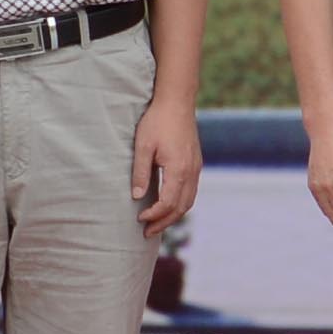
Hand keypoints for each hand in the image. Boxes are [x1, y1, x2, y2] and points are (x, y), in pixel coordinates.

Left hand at [131, 92, 202, 235]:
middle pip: (181, 207)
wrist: (177, 101)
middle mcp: (191, 172)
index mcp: (178, 170)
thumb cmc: (157, 121)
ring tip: (157, 223)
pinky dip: (180, 203)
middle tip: (147, 232)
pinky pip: (191, 190)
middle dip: (164, 222)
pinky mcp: (196, 162)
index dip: (154, 215)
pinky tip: (168, 204)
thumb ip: (141, 173)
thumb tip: (136, 197)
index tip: (140, 219)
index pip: (168, 203)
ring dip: (174, 215)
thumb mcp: (143, 146)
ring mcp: (196, 167)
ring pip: (189, 201)